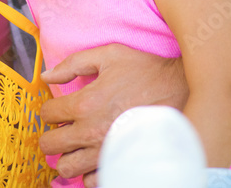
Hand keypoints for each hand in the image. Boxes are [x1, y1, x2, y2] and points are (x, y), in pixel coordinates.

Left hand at [39, 44, 185, 187]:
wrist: (183, 92)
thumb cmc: (146, 72)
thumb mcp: (109, 55)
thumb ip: (74, 63)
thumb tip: (48, 75)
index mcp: (85, 102)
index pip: (47, 114)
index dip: (50, 109)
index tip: (59, 108)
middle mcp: (92, 131)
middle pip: (50, 145)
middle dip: (51, 135)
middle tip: (63, 129)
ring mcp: (106, 151)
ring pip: (66, 168)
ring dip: (67, 156)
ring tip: (77, 145)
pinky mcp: (121, 163)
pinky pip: (92, 180)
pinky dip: (88, 172)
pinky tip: (95, 157)